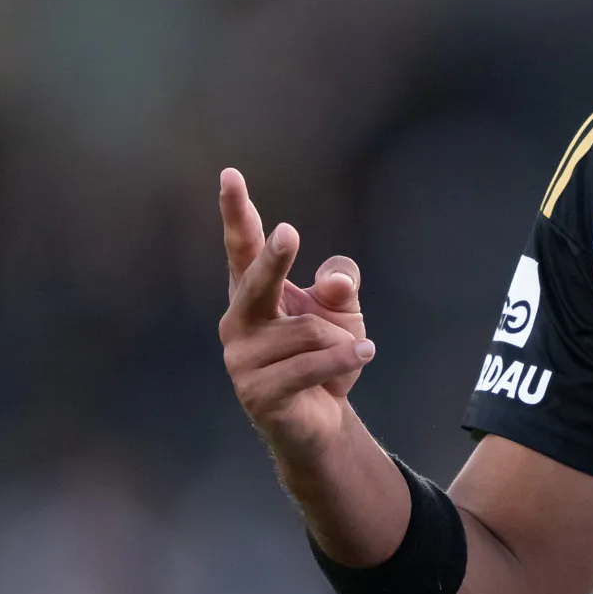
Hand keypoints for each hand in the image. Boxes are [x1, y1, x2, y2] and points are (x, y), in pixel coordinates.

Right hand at [219, 168, 374, 460]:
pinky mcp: (257, 393)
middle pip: (256, 281)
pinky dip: (344, 359)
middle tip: (290, 233)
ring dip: (341, 340)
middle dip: (274, 259)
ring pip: (307, 331)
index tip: (231, 175)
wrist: (323, 419)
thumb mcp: (342, 310)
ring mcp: (241, 360)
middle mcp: (238, 322)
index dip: (237, 212)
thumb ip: (339, 284)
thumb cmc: (326, 355)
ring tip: (349, 352)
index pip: (243, 247)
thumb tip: (334, 280)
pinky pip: (312, 364)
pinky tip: (361, 357)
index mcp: (252, 294)